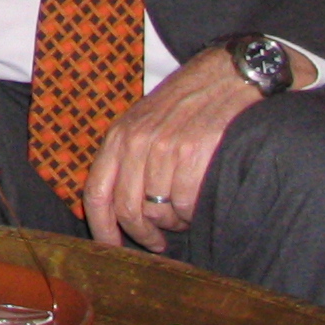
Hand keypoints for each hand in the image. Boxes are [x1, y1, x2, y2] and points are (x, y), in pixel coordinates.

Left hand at [83, 43, 313, 249]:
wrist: (228, 74)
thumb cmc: (187, 104)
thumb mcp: (143, 123)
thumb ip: (128, 159)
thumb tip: (119, 210)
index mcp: (118, 137)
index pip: (95, 193)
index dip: (102, 229)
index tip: (112, 249)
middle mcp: (136, 142)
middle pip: (128, 210)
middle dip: (143, 235)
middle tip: (158, 243)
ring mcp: (165, 148)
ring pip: (160, 211)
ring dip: (174, 221)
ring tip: (185, 209)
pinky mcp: (196, 153)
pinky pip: (187, 204)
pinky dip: (194, 212)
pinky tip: (200, 200)